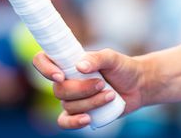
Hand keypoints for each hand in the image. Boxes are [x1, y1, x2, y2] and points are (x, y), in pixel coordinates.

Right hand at [32, 48, 146, 129]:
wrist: (137, 86)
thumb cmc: (122, 68)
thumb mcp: (113, 58)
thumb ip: (97, 58)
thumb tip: (79, 66)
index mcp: (68, 62)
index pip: (42, 60)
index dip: (45, 68)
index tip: (61, 76)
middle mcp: (66, 80)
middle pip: (58, 90)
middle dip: (81, 89)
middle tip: (102, 83)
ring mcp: (71, 98)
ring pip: (68, 105)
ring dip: (91, 102)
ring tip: (110, 94)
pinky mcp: (79, 113)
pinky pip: (65, 121)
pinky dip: (74, 122)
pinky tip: (88, 119)